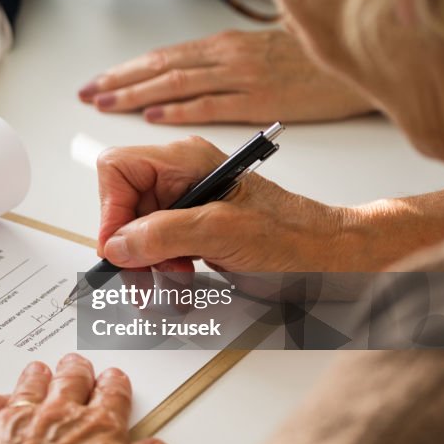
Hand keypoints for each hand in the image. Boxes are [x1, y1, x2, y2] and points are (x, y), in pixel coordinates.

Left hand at [0, 354, 168, 443]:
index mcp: (97, 429)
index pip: (112, 395)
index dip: (115, 385)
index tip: (114, 380)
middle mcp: (57, 415)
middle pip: (71, 380)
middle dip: (77, 371)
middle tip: (78, 366)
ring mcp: (16, 419)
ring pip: (30, 384)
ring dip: (37, 376)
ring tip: (40, 372)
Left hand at [78, 29, 374, 123]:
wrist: (360, 60)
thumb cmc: (311, 63)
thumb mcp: (260, 55)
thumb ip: (223, 68)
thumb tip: (186, 82)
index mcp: (224, 46)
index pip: (163, 57)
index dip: (127, 70)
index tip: (99, 81)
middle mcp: (226, 56)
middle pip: (161, 67)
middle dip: (120, 81)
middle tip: (88, 92)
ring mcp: (242, 76)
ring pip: (177, 82)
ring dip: (137, 94)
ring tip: (106, 103)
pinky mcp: (261, 99)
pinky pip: (212, 104)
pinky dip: (180, 109)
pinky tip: (154, 116)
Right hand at [96, 138, 361, 272]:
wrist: (334, 257)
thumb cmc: (295, 236)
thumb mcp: (223, 233)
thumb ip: (164, 234)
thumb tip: (117, 244)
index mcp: (184, 160)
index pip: (118, 170)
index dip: (110, 210)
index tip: (118, 249)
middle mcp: (180, 177)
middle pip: (122, 206)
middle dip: (130, 246)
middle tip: (144, 278)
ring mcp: (187, 204)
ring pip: (136, 233)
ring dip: (146, 265)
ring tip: (172, 283)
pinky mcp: (193, 229)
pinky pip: (157, 248)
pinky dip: (162, 271)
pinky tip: (181, 282)